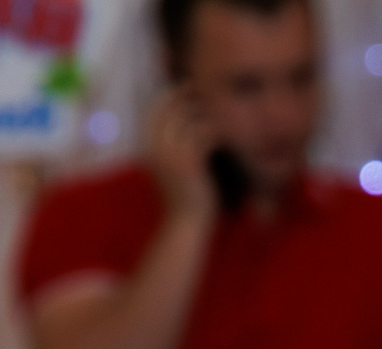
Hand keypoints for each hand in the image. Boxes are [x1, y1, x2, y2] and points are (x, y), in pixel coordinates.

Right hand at [145, 89, 216, 222]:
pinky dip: (221, 129)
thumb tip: (188, 124)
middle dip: (193, 96)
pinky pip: (206, 133)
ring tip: (228, 113)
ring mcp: (170, 152)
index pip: (157, 106)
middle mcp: (154, 144)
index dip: (175, 94)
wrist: (184, 225)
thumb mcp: (174, 167)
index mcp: (147, 144)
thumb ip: (175, 144)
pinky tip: (233, 133)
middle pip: (172, 105)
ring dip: (211, 112)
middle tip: (215, 95)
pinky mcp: (189, 162)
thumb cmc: (184, 197)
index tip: (194, 89)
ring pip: (191, 116)